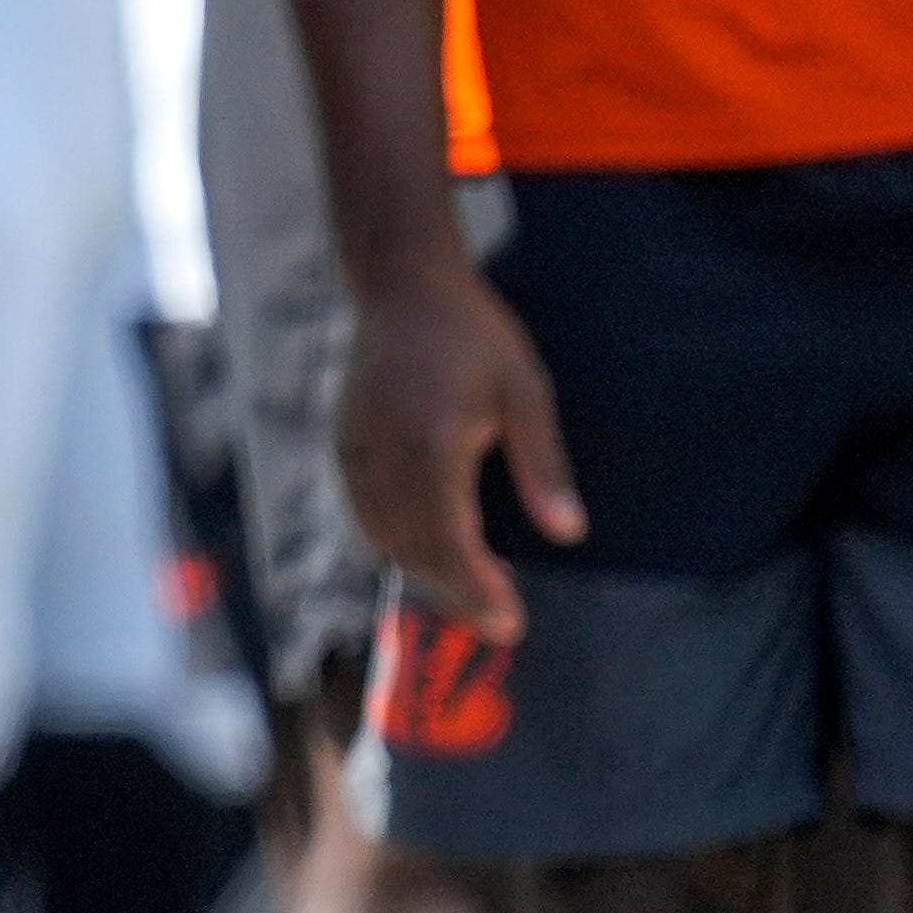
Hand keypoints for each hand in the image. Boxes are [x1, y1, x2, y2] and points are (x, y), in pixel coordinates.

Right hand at [334, 244, 580, 640]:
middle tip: (500, 621)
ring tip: (472, 589)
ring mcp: (356, 454)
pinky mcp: (344, 448)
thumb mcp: (526, 393)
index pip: (451, 542)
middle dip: (456, 593)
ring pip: (385, 538)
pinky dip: (397, 543)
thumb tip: (569, 534)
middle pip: (414, 551)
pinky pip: (366, 515)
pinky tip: (431, 547)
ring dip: (426, 572)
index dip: (478, 590)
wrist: (401, 288)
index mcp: (433, 447)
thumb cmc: (474, 335)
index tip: (511, 624)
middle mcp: (385, 459)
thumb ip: (544, 468)